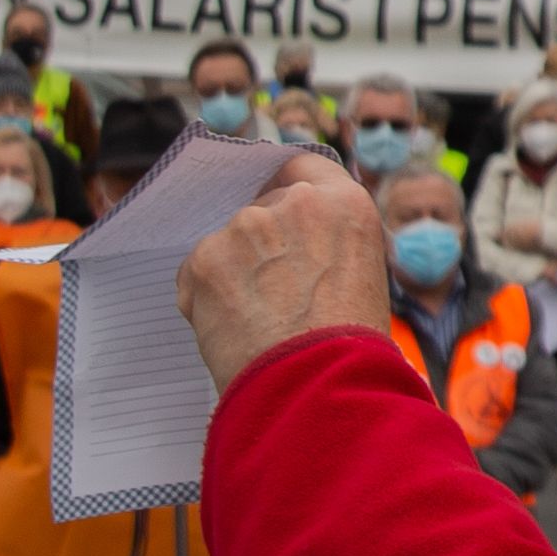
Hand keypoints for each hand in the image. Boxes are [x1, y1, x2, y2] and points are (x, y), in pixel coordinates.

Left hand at [175, 149, 394, 392]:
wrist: (319, 387)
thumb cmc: (351, 347)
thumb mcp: (361, 275)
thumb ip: (326, 243)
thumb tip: (295, 247)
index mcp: (345, 203)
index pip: (303, 169)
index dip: (287, 194)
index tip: (279, 217)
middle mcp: (294, 203)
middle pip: (261, 207)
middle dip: (260, 244)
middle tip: (274, 292)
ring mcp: (245, 227)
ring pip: (227, 243)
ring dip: (234, 274)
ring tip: (259, 322)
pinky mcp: (205, 259)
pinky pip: (195, 274)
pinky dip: (206, 300)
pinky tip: (234, 331)